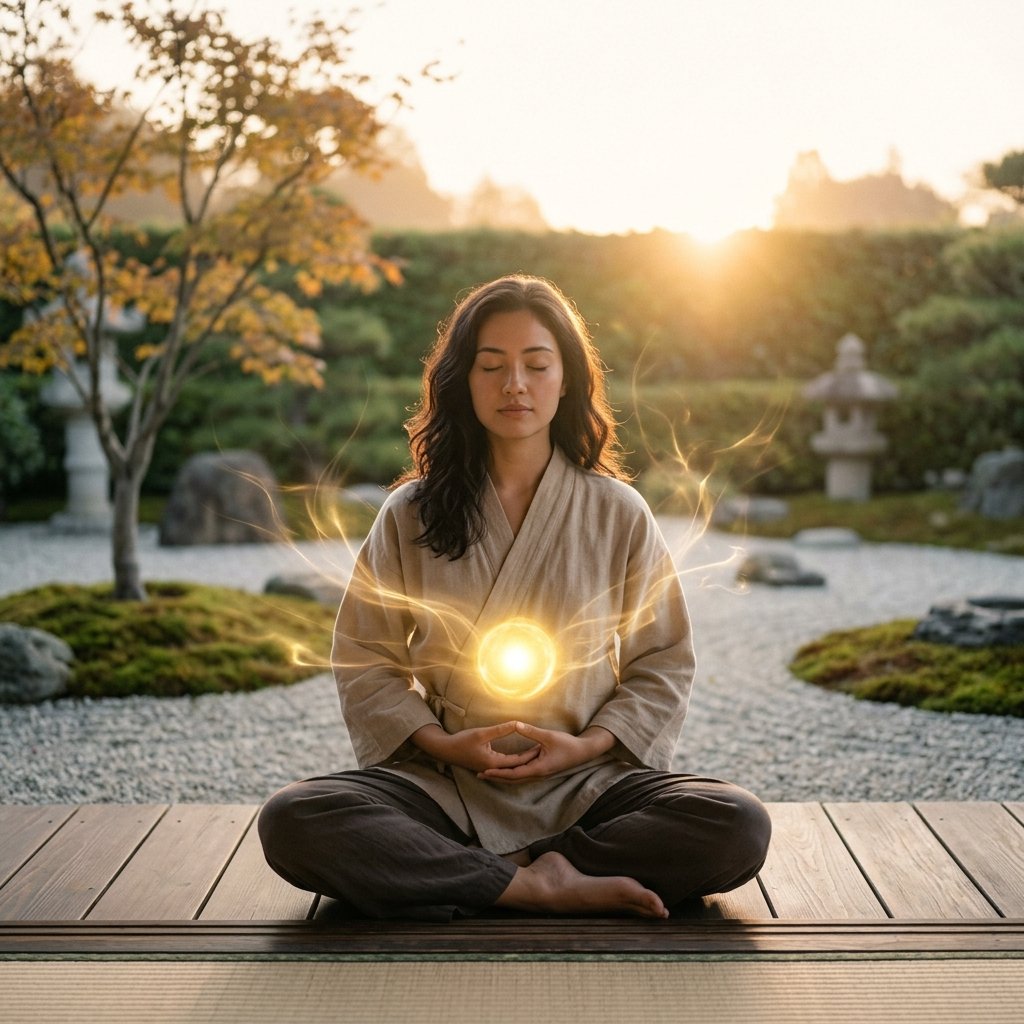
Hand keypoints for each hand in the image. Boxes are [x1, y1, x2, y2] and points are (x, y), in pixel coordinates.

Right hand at [410, 722, 540, 773]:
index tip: (543, 748)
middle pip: (516, 767)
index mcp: (493, 763)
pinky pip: (504, 767)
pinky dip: (513, 763)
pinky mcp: (486, 766)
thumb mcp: (482, 733)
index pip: (517, 761)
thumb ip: (501, 729)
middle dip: (529, 760)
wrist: (445, 750)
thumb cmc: (462, 741)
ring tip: (535, 754)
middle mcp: (492, 768)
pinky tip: (519, 758)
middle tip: (543, 751)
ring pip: (510, 768)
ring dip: (522, 762)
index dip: (531, 754)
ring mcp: (488, 768)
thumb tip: (517, 723)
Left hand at [477, 722, 614, 782]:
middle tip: (480, 774)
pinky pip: (523, 774)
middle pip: (513, 779)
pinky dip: (511, 774)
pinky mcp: (541, 770)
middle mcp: (537, 774)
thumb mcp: (548, 736)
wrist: (582, 752)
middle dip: (496, 777)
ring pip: (517, 778)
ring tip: (488, 774)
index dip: (498, 773)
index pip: (514, 773)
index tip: (485, 771)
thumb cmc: (567, 744)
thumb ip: (530, 732)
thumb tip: (515, 724)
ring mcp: (539, 773)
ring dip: (503, 776)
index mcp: (538, 768)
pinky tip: (505, 770)